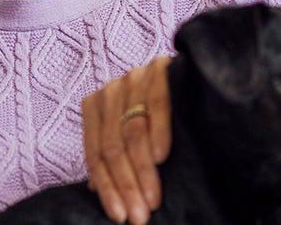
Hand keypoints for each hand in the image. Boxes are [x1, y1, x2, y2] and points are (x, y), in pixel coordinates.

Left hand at [81, 56, 172, 224]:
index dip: (107, 188)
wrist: (185, 74)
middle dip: (126, 185)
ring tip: (152, 199)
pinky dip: (158, 132)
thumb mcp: (126, 131)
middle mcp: (109, 91)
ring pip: (133, 131)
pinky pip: (156, 104)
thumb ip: (111, 154)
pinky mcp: (159, 69)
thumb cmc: (152, 111)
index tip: (119, 216)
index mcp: (94, 106)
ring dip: (142, 170)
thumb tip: (95, 189)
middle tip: (139, 216)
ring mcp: (133, 78)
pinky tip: (161, 157)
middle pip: (113, 146)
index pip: (96, 153)